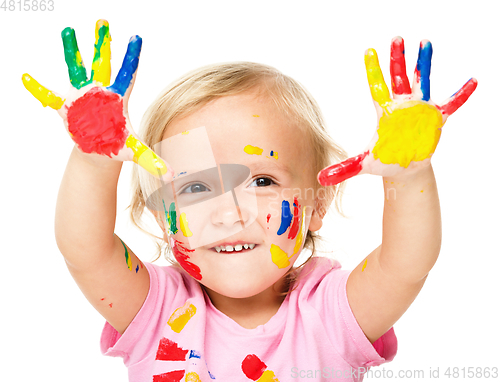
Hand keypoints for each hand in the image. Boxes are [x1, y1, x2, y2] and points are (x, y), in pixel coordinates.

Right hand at [22, 19, 173, 179]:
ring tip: (68, 30)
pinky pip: (50, 97)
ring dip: (71, 51)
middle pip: (102, 64)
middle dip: (102, 44)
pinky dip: (38, 89)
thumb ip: (152, 161)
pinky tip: (26, 77)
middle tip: (104, 21)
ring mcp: (82, 97)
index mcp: (119, 99)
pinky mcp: (66, 108)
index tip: (137, 38)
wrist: (99, 151)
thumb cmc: (118, 145)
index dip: (132, 58)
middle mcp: (100, 92)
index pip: (128, 75)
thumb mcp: (135, 152)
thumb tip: (171, 176)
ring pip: (76, 69)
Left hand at [318, 37, 476, 185]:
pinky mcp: (436, 118)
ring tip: (424, 43)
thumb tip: (321, 178)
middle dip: (397, 59)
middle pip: (398, 77)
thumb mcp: (364, 165)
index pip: (377, 87)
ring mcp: (419, 109)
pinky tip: (472, 81)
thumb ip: (344, 169)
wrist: (405, 169)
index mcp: (384, 112)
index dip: (373, 70)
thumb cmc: (384, 162)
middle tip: (395, 39)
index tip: (368, 51)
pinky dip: (462, 94)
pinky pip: (452, 103)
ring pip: (422, 81)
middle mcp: (401, 106)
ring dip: (424, 63)